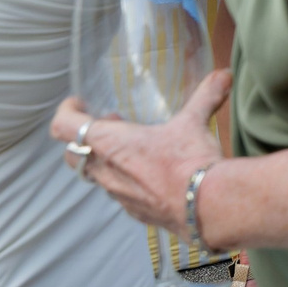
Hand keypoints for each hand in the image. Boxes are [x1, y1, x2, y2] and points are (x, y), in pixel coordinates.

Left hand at [49, 69, 232, 237]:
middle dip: (84, 138)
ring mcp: (118, 195)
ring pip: (97, 175)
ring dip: (107, 159)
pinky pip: (119, 194)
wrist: (205, 206)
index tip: (78, 103)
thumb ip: (205, 95)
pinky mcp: (134, 212)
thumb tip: (223, 74)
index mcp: (109, 143)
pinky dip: (126, 181)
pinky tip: (152, 176)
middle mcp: (105, 171)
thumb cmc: (189, 161)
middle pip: (72, 155)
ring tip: (135, 149)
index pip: (64, 126)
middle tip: (110, 124)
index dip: (66, 111)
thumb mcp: (195, 121)